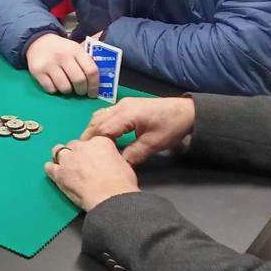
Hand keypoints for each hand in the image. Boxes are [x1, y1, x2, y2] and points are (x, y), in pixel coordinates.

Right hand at [26, 32, 99, 95]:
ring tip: (66, 86)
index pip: (91, 70)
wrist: (38, 41)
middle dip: (81, 90)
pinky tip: (55, 84)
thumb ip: (85, 63)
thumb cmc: (62, 49)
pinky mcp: (38, 71)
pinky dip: (54, 90)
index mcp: (76, 50)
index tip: (93, 93)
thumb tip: (95, 84)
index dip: (94, 85)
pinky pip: (50, 89)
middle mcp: (63, 56)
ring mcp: (50, 64)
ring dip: (67, 91)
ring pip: (64, 87)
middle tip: (80, 91)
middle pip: (79, 80)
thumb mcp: (75, 50)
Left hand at [45, 137, 138, 210]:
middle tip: (81, 164)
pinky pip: (49, 167)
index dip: (91, 150)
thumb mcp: (123, 163)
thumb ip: (111, 157)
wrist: (110, 198)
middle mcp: (82, 147)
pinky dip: (51, 168)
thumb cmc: (121, 185)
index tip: (93, 157)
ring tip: (66, 165)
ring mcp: (69, 159)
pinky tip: (53, 171)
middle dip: (77, 153)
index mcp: (100, 141)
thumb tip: (109, 162)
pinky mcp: (59, 173)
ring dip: (62, 157)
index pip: (92, 141)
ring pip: (59, 151)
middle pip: (75, 145)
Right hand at [80, 96, 194, 165]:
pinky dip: (101, 125)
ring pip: (100, 116)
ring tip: (92, 146)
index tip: (87, 156)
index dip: (93, 143)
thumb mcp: (153, 144)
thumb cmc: (171, 126)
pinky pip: (107, 114)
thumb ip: (134, 154)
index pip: (102, 129)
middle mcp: (121, 106)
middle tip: (84, 153)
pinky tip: (103, 137)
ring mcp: (122, 104)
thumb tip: (118, 165)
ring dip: (94, 130)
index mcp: (126, 114)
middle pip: (97, 121)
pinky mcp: (126, 106)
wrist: (187, 111)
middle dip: (89, 137)